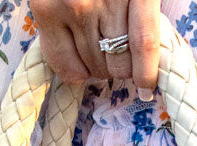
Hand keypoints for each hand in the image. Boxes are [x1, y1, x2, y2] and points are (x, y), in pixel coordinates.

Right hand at [30, 0, 160, 96]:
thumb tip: (150, 59)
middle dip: (122, 69)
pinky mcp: (46, 11)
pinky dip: (77, 74)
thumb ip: (143, 9)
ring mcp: (72, 6)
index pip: (144, 43)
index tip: (148, 87)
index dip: (148, 74)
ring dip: (100, 69)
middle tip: (117, 56)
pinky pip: (66, 67)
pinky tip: (81, 66)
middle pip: (120, 62)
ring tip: (98, 52)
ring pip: (95, 67)